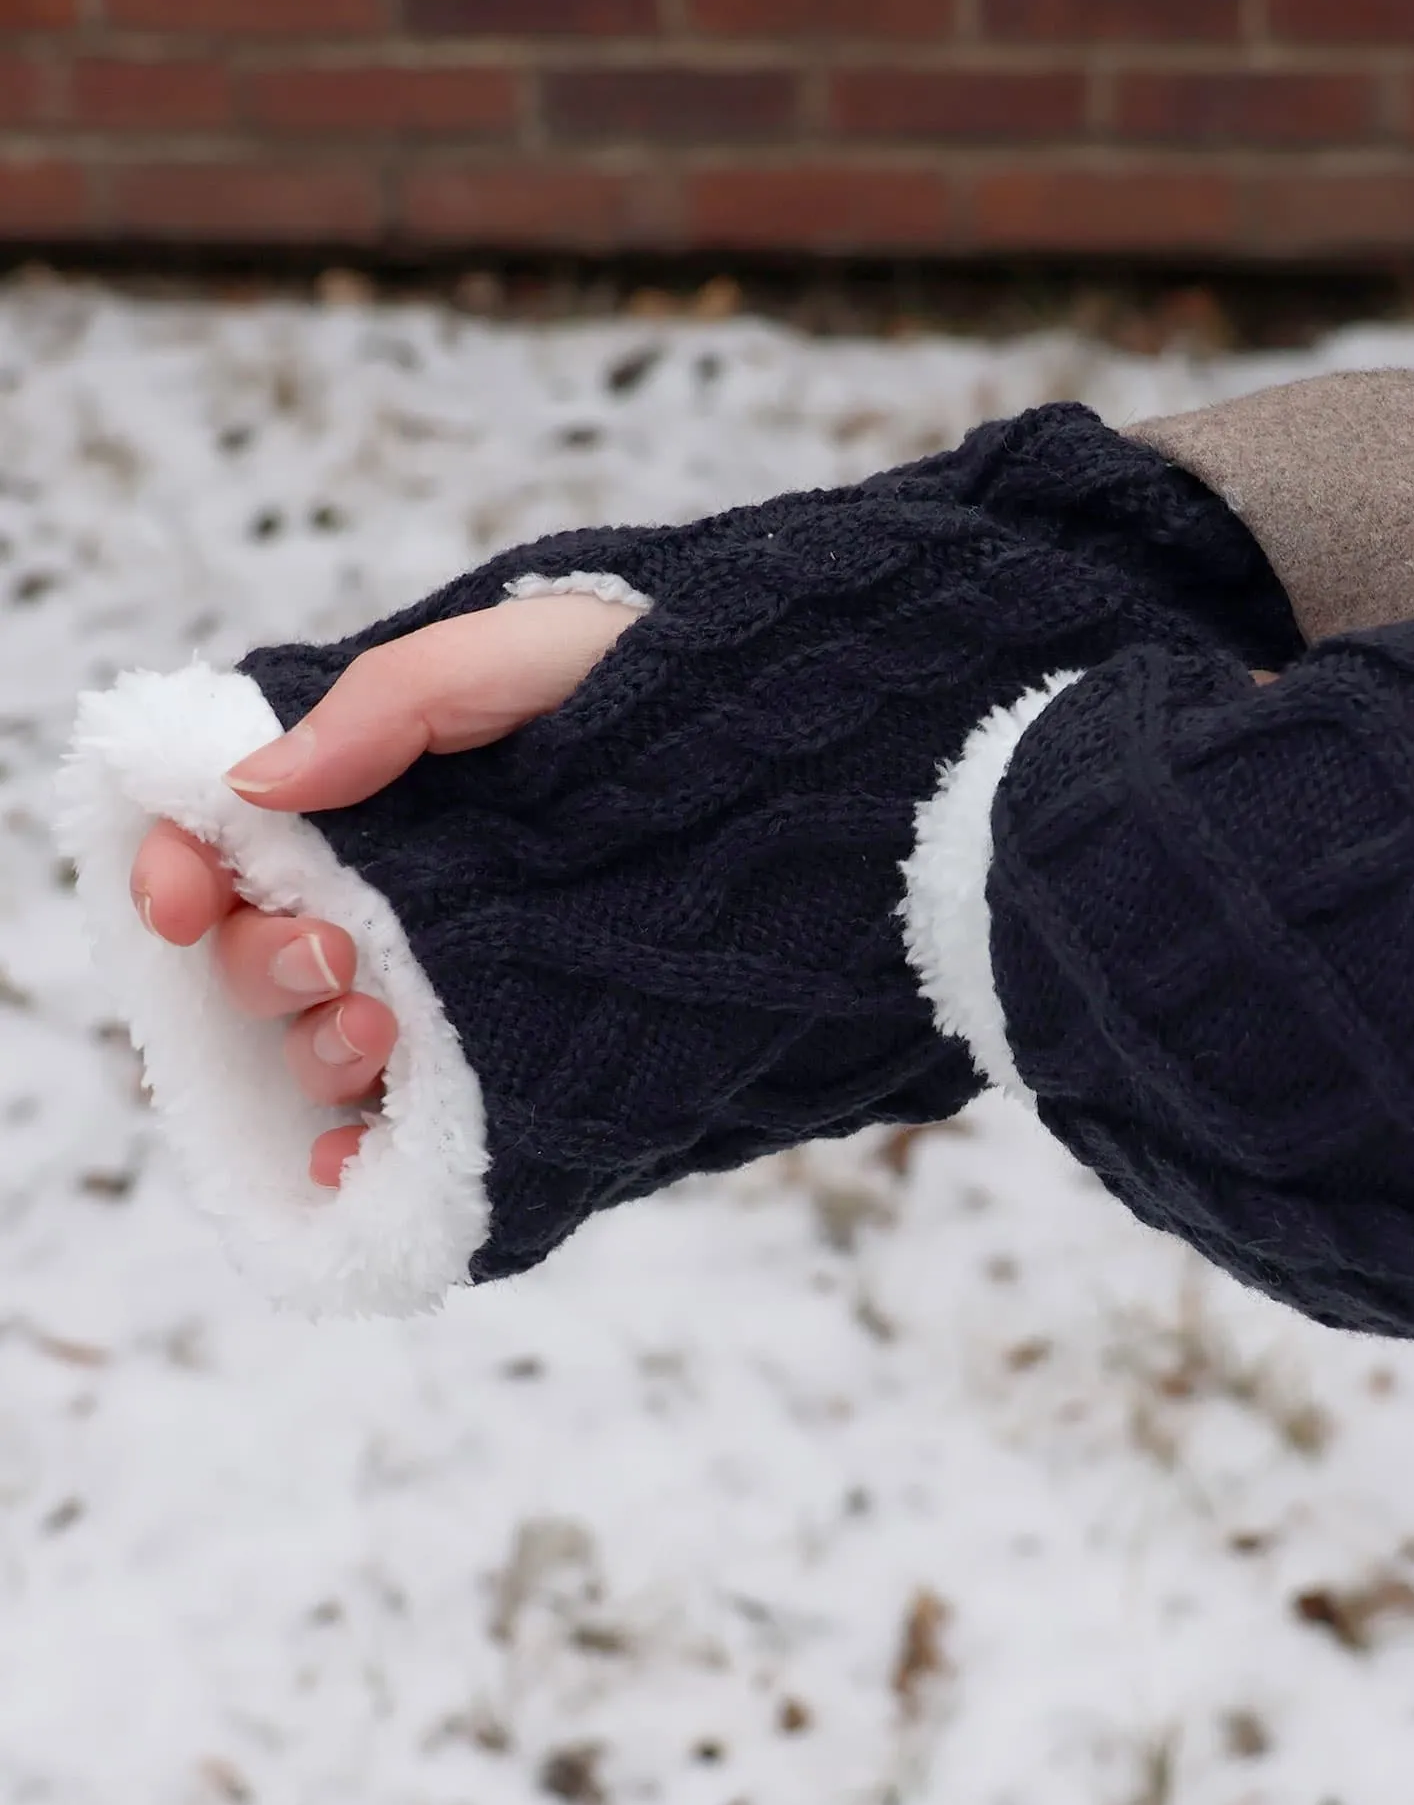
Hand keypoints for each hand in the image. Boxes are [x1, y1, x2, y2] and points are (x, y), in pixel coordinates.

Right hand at [126, 594, 641, 1189]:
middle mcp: (423, 895)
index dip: (181, 868)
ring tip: (379, 1026)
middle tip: (335, 948)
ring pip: (327, 1043)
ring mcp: (476, 988)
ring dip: (314, 1046)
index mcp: (401, 794)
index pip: (239, 840)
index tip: (180, 893)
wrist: (842, 781)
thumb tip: (252, 780)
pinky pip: (418, 1130)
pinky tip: (361, 1153)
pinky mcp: (537, 1066)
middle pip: (264, 952)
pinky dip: (361, 1153)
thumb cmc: (698, 692)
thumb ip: (403, 699)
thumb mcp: (546, 651)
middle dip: (260, 960)